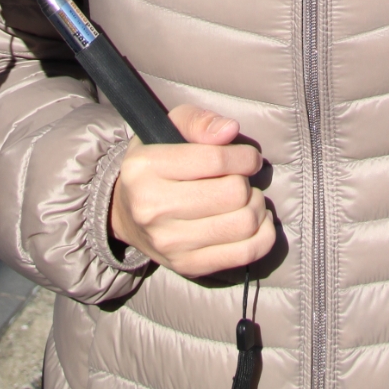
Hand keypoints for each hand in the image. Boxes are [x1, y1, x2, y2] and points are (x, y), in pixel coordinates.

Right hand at [109, 103, 274, 279]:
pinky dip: (263, 236)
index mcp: (146, 168)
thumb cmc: (155, 163)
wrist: (126, 213)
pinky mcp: (186, 266)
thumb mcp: (168, 128)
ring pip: (243, 224)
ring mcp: (170, 243)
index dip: (244, 156)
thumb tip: (230, 131)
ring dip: (257, 207)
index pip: (215, 160)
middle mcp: (153, 208)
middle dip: (248, 183)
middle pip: (233, 194)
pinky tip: (255, 222)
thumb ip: (198, 121)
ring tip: (248, 199)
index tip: (249, 157)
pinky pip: (244, 254)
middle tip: (242, 180)